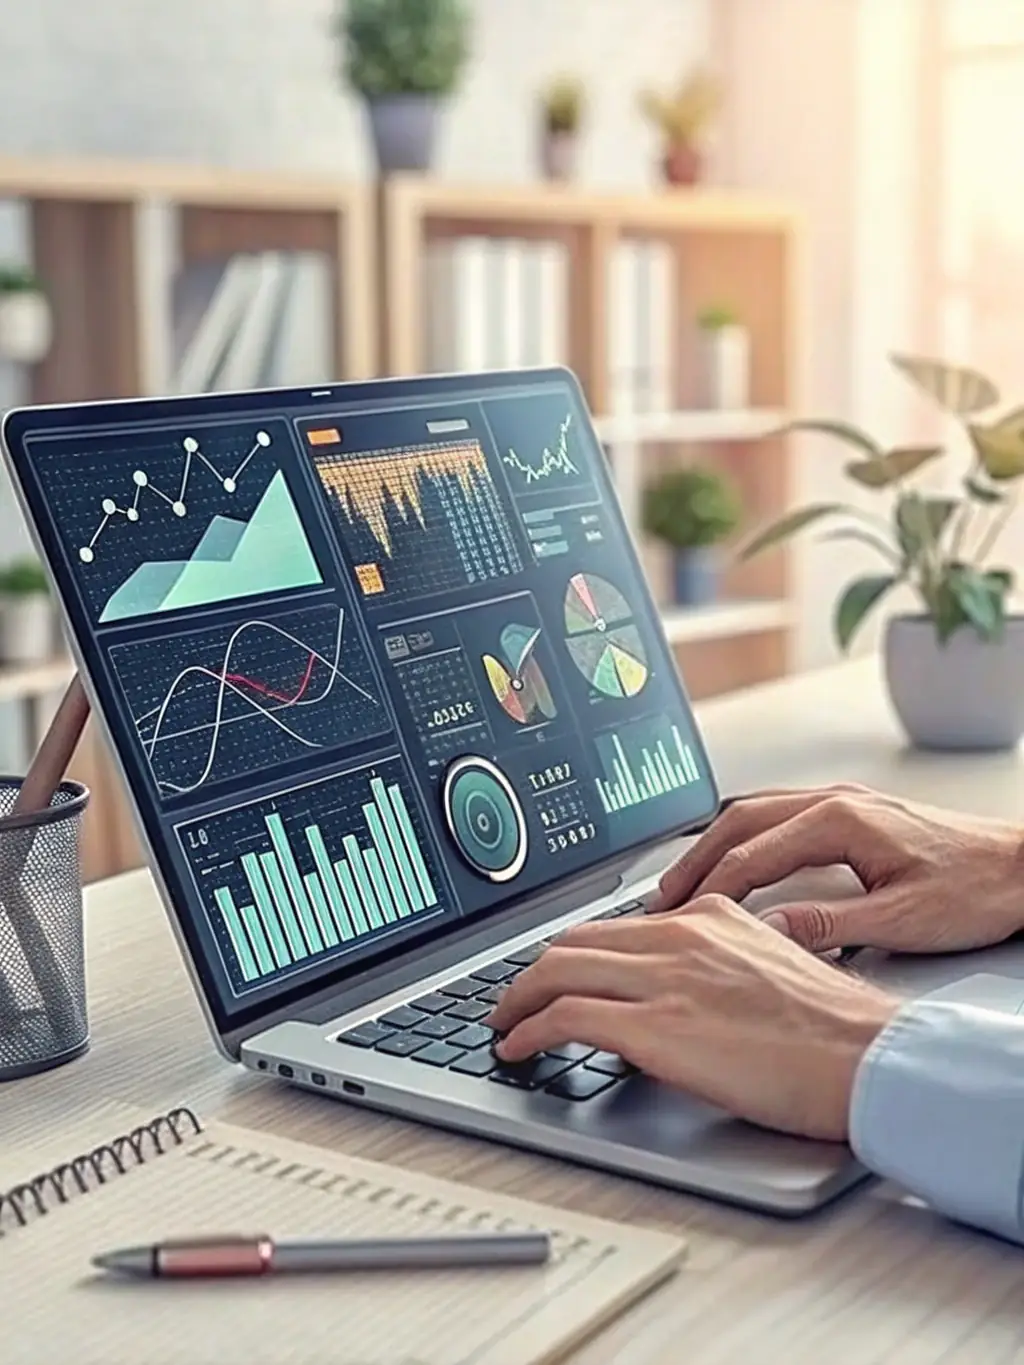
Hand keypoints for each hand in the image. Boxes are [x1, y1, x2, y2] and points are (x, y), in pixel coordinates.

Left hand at [488, 899, 896, 1140]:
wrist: (867, 1057)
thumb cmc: (836, 1029)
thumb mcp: (771, 966)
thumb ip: (719, 962)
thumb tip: (685, 989)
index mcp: (709, 917)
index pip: (616, 924)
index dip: (574, 950)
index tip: (557, 969)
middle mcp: (679, 936)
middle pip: (575, 941)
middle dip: (534, 971)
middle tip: (517, 996)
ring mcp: (663, 979)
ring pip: (558, 970)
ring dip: (518, 998)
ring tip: (506, 1021)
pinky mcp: (653, 1028)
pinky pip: (565, 1018)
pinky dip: (529, 1030)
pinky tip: (519, 1047)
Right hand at [651, 784, 1023, 954]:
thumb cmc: (977, 888)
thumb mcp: (901, 921)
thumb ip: (829, 925)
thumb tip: (769, 933)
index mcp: (839, 821)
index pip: (751, 854)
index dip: (709, 889)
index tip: (679, 917)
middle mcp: (834, 802)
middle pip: (739, 822)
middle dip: (695, 860)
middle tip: (660, 897)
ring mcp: (842, 802)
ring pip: (755, 812)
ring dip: (715, 845)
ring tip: (685, 880)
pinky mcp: (853, 813)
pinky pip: (778, 814)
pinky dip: (744, 837)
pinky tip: (737, 857)